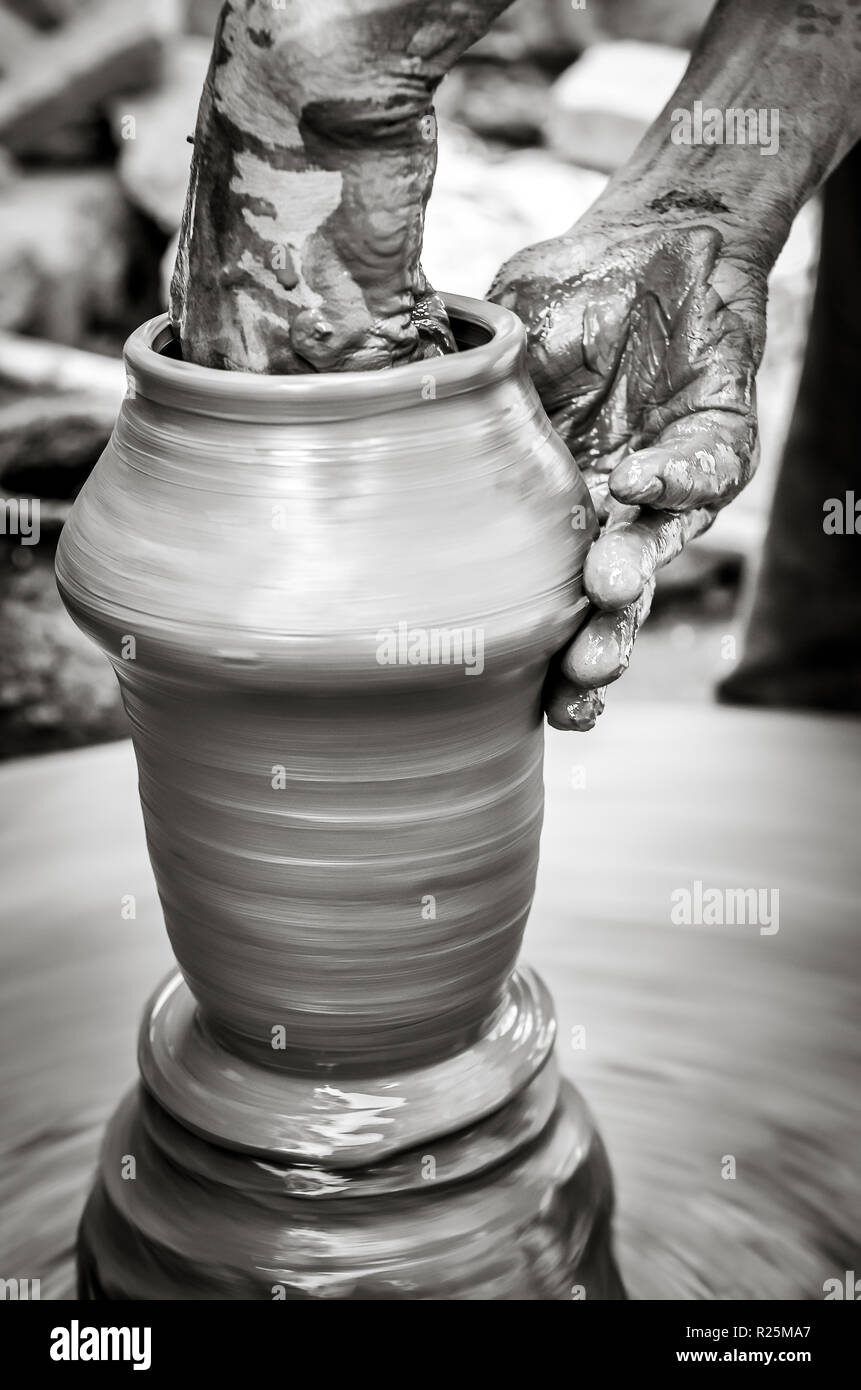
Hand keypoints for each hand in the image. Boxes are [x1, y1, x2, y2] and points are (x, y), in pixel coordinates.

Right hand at [489, 206, 767, 729]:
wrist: (657, 242)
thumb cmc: (567, 298)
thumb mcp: (493, 349)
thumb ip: (452, 395)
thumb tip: (358, 418)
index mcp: (545, 509)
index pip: (537, 598)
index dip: (535, 658)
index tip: (519, 705)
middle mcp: (604, 512)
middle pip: (601, 603)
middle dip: (593, 646)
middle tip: (580, 680)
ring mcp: (662, 484)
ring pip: (654, 554)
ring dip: (632, 579)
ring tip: (608, 590)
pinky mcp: (717, 445)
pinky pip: (702, 473)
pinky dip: (673, 478)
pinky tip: (636, 477)